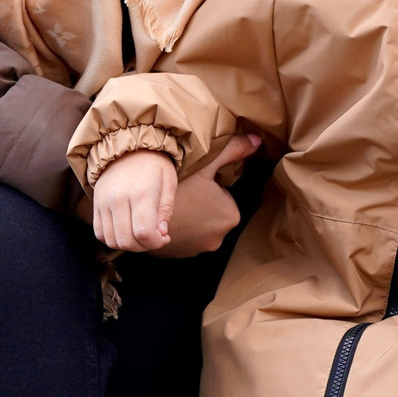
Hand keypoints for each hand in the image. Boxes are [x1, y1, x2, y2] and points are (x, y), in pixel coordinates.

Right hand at [90, 151, 179, 252]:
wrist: (127, 147)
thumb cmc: (153, 165)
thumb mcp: (169, 182)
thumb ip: (166, 210)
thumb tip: (161, 234)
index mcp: (141, 192)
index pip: (143, 232)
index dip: (156, 243)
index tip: (164, 237)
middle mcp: (118, 199)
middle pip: (126, 241)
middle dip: (144, 247)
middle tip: (153, 237)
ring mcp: (103, 202)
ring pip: (112, 241)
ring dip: (129, 245)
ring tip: (140, 234)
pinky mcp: (96, 205)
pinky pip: (99, 233)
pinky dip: (113, 239)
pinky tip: (126, 230)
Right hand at [156, 133, 261, 257]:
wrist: (140, 209)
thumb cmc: (176, 185)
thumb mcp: (206, 164)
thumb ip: (233, 150)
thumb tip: (257, 140)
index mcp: (230, 217)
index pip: (224, 197)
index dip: (209, 186)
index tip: (196, 182)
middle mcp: (217, 240)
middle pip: (212, 213)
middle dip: (202, 203)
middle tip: (184, 191)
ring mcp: (196, 250)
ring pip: (197, 226)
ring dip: (190, 217)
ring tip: (176, 203)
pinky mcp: (178, 255)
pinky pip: (184, 238)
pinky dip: (179, 229)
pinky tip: (169, 217)